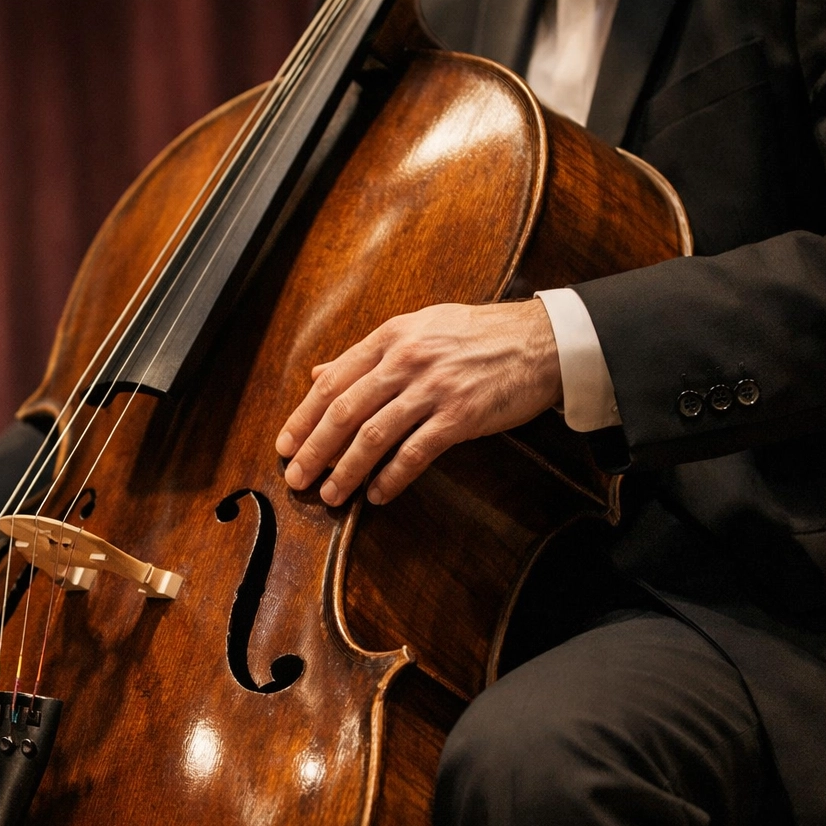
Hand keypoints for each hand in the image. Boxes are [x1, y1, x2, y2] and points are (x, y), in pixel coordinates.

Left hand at [274, 299, 561, 505]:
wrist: (541, 342)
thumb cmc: (478, 336)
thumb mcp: (418, 329)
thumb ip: (368, 354)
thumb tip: (320, 374)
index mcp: (391, 337)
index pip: (332, 381)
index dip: (303, 417)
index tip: (285, 446)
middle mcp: (406, 360)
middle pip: (344, 411)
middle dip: (315, 450)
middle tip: (297, 479)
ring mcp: (433, 388)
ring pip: (374, 435)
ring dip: (346, 470)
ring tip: (331, 495)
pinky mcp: (460, 416)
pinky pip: (416, 453)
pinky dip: (392, 478)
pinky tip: (377, 495)